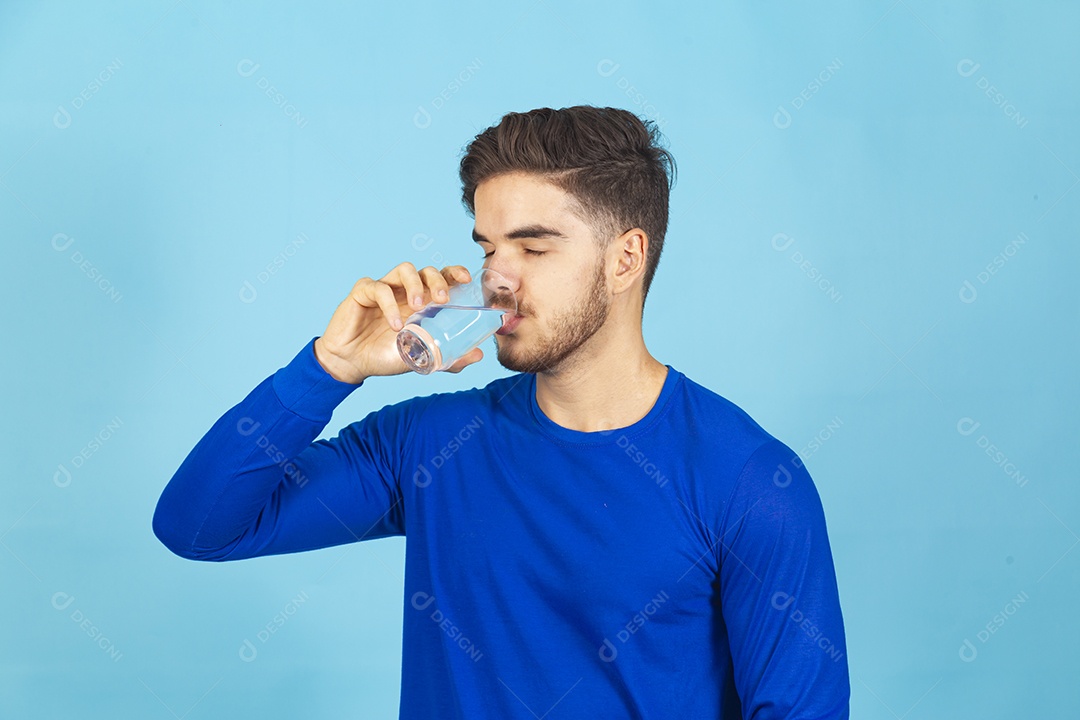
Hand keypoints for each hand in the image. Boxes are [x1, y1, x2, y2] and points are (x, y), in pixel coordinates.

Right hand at [313, 262, 483, 382]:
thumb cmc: (388, 355)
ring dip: (416, 285)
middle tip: (443, 299)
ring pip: (404, 269)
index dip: (455, 272)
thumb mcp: (423, 358)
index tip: (466, 279)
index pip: (442, 277)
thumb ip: (450, 358)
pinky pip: (378, 287)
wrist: (353, 364)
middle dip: (438, 280)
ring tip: (419, 306)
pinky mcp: (363, 292)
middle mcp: (405, 290)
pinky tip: (395, 325)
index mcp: (422, 300)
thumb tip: (480, 355)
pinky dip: (389, 304)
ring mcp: (384, 288)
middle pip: (426, 270)